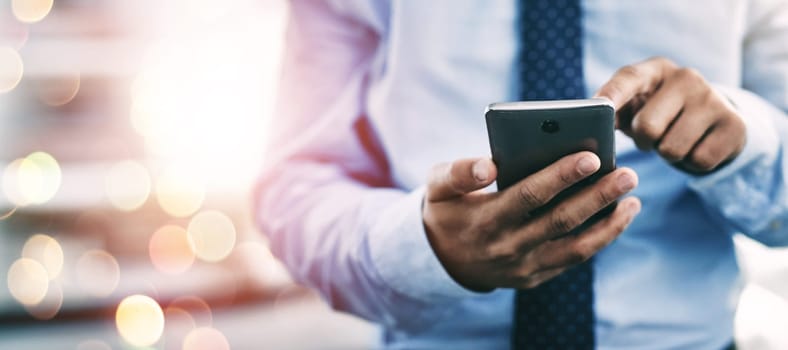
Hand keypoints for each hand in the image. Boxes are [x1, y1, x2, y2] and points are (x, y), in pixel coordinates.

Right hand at [423, 152, 640, 290]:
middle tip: (629, 173)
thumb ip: (458, 172)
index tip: (591, 156)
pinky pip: (574, 258)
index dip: (561, 177)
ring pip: (576, 246)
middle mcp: (508, 247)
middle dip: (598, 196)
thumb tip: (489, 165)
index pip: (529, 196)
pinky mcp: (536, 276)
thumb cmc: (446, 211)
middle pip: (561, 220)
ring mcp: (525, 266)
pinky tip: (620, 215)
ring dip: (609, 223)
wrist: (441, 260)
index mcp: (486, 220)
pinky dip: (601, 238)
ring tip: (634, 198)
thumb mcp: (437, 188)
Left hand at [595, 57, 745, 173]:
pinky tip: (696, 145)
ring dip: (667, 154)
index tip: (598, 105)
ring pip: (672, 150)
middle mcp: (686, 77)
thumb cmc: (657, 112)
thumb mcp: (634, 106)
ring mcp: (714, 99)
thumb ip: (612, 113)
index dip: (612, 94)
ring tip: (674, 138)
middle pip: (647, 127)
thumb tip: (595, 128)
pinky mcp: (734, 125)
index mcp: (654, 70)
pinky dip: (691, 162)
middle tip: (651, 137)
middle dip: (644, 142)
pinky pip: (698, 161)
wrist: (710, 119)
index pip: (628, 78)